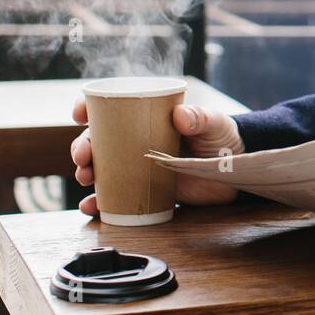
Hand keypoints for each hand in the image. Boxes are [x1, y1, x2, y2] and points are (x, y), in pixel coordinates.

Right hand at [70, 97, 245, 215]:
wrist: (234, 170)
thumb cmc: (222, 138)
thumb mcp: (214, 123)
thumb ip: (200, 118)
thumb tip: (180, 115)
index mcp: (148, 118)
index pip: (112, 109)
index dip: (89, 108)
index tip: (80, 113)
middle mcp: (136, 141)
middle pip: (99, 141)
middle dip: (83, 147)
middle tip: (83, 157)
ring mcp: (138, 167)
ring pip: (102, 169)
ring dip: (87, 173)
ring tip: (86, 178)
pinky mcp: (144, 191)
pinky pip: (116, 198)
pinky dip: (99, 203)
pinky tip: (90, 207)